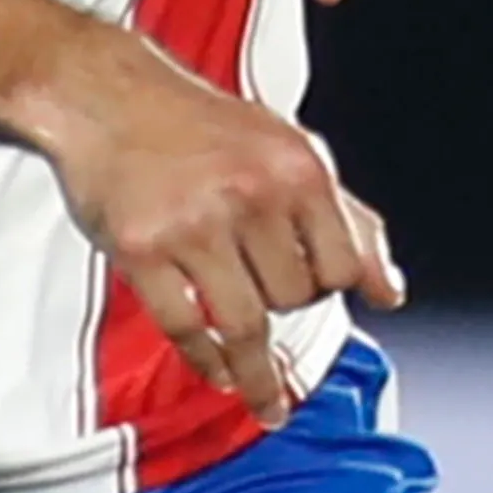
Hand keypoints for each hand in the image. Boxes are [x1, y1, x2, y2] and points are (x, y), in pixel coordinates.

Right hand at [23, 31, 402, 428]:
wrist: (103, 94)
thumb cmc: (199, 124)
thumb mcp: (286, 150)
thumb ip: (346, 220)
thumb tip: (390, 292)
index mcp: (295, 168)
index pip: (341, 268)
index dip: (326, 288)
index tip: (309, 296)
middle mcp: (251, 194)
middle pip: (294, 298)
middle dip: (282, 311)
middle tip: (262, 304)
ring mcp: (193, 224)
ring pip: (246, 325)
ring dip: (258, 373)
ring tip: (264, 398)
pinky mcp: (141, 248)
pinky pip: (185, 327)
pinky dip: (206, 360)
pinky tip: (218, 371)